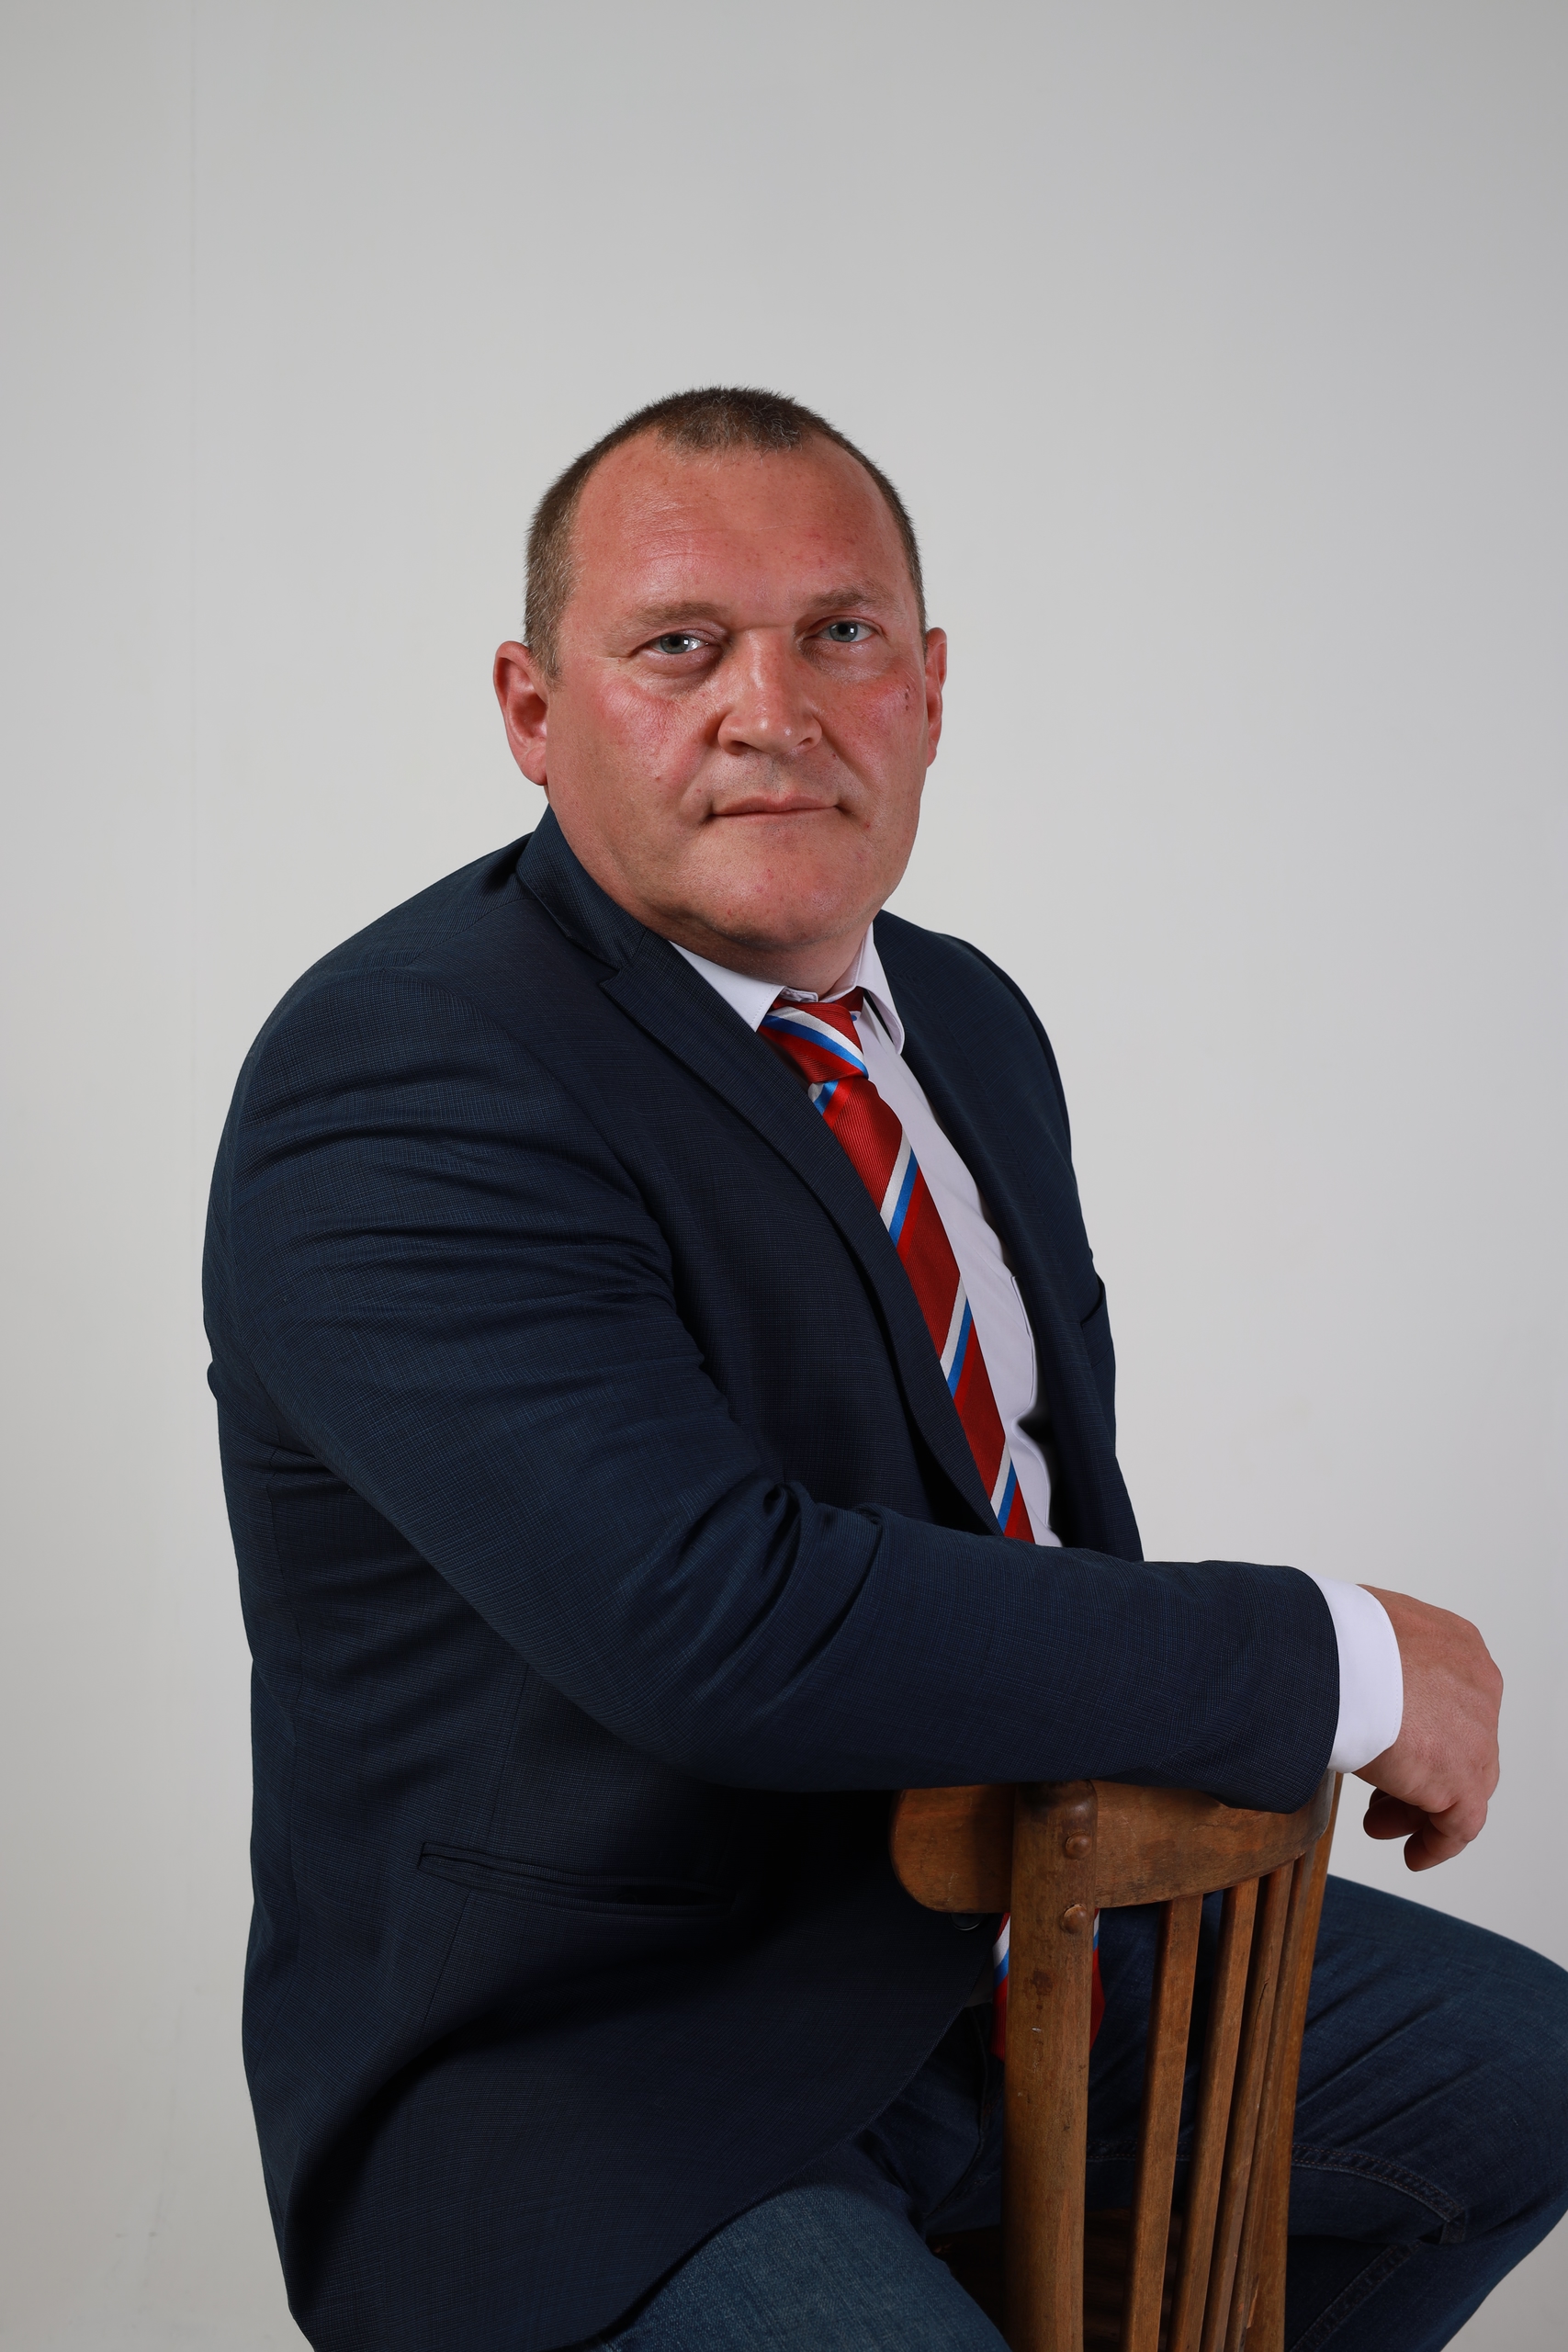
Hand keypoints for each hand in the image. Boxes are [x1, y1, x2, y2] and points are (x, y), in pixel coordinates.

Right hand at [1354, 1587, 1501, 1869]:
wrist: (1336, 1657)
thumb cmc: (1331, 1637)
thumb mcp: (1357, 1637)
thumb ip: (1369, 1662)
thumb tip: (1337, 1680)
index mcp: (1457, 1646)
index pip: (1449, 1700)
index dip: (1420, 1731)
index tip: (1391, 1751)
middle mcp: (1478, 1687)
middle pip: (1455, 1745)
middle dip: (1417, 1772)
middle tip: (1381, 1793)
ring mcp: (1477, 1734)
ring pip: (1459, 1784)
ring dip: (1417, 1807)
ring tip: (1379, 1823)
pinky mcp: (1463, 1778)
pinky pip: (1459, 1824)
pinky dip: (1436, 1842)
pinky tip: (1413, 1855)